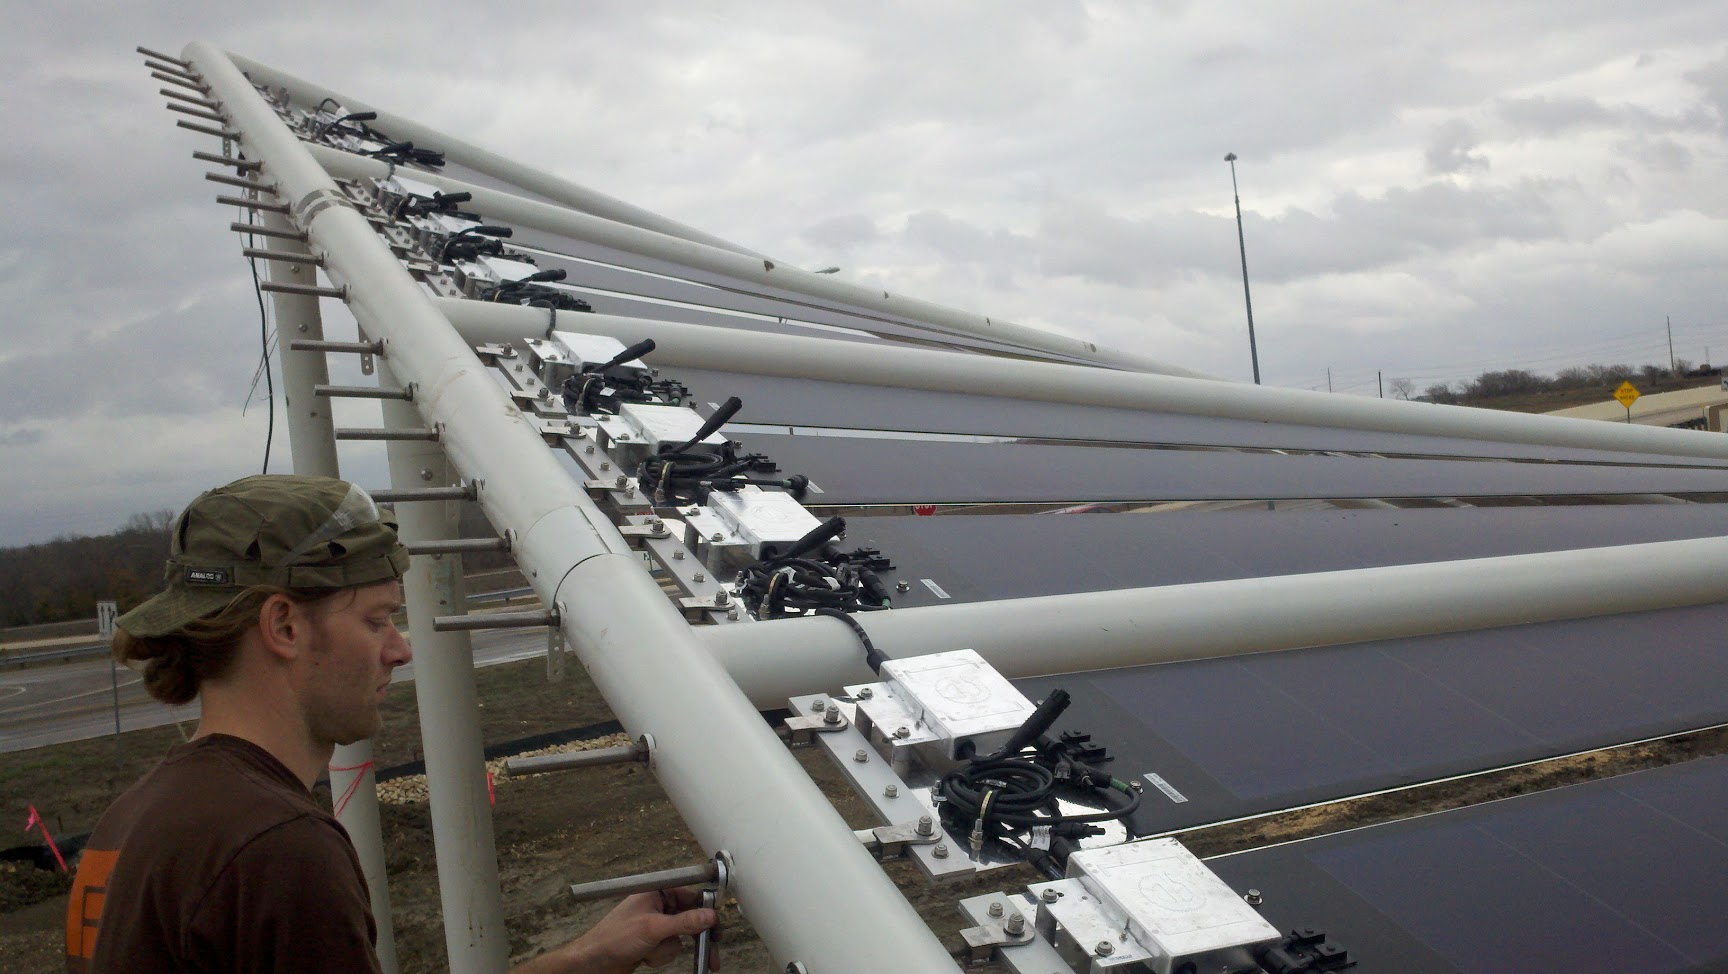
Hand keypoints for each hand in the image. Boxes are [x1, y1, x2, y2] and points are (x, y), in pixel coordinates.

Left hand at [517, 887, 717, 973]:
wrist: (594, 963)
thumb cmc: (614, 938)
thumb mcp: (653, 929)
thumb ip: (684, 922)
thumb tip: (710, 916)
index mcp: (656, 892)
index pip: (690, 894)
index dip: (705, 908)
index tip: (717, 922)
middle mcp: (657, 905)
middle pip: (689, 917)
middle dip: (694, 936)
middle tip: (712, 952)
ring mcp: (654, 924)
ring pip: (680, 937)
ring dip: (668, 949)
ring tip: (651, 952)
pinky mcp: (651, 941)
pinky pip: (669, 948)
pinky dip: (661, 955)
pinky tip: (646, 957)